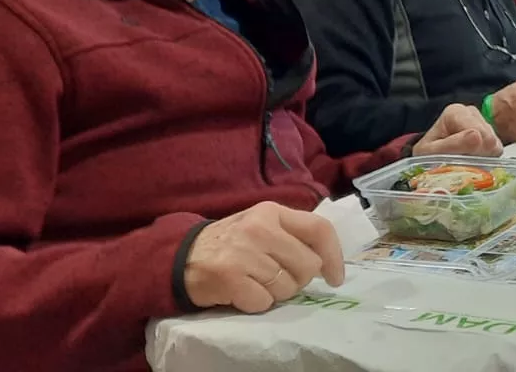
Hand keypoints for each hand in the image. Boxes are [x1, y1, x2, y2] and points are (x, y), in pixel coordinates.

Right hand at [182, 201, 345, 312]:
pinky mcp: (229, 278)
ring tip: (255, 282)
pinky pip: (264, 302)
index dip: (334, 256)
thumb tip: (327, 260)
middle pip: (308, 266)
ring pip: (288, 288)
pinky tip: (242, 292)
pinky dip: (256, 303)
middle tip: (278, 278)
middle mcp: (260, 229)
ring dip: (276, 293)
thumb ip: (292, 235)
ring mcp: (244, 253)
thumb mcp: (261, 226)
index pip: (320, 229)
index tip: (335, 277)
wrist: (180, 256)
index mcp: (272, 212)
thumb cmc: (231, 242)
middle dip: (298, 280)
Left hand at [413, 104, 503, 156]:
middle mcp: (471, 113)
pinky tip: (473, 159)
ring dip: (481, 157)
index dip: (470, 149)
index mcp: (456, 112)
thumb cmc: (429, 155)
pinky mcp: (491, 135)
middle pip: (488, 137)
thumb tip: (476, 136)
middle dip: (476, 153)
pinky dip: (486, 159)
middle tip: (461, 160)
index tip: (458, 158)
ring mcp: (483, 123)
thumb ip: (452, 145)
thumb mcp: (431, 153)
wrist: (430, 162)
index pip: (477, 131)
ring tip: (464, 159)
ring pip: (494, 145)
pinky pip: (497, 150)